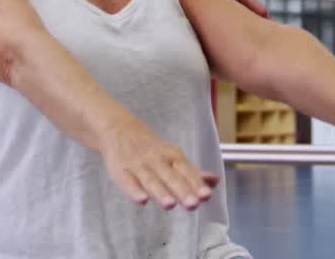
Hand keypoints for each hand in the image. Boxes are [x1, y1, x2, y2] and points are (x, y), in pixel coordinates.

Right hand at [101, 117, 219, 210]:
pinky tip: (142, 201)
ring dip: (160, 192)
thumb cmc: (151, 148)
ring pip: (150, 179)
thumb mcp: (173, 155)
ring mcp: (137, 164)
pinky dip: (134, 190)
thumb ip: (192, 172)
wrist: (118, 129)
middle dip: (182, 190)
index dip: (196, 183)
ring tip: (170, 205)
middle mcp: (156, 159)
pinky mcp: (120, 170)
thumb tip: (215, 182)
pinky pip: (127, 181)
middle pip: (170, 175)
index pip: (186, 170)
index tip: (206, 195)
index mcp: (171, 155)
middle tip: (193, 204)